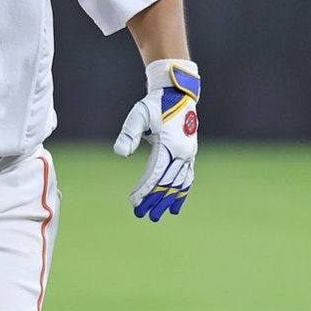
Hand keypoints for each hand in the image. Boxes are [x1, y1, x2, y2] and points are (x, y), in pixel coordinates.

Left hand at [113, 60, 199, 221]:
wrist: (177, 93)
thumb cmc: (155, 104)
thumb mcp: (138, 115)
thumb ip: (129, 134)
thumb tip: (119, 154)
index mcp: (169, 145)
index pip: (155, 174)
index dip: (144, 190)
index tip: (134, 203)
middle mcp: (182, 153)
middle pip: (167, 183)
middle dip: (155, 200)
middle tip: (143, 216)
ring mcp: (188, 154)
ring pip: (179, 183)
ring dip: (169, 200)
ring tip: (159, 216)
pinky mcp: (190, 154)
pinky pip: (188, 178)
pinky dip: (182, 192)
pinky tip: (176, 205)